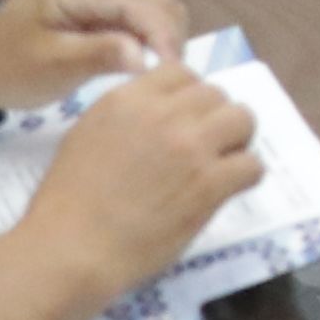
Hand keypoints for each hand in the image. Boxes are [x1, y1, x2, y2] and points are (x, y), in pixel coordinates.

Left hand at [0, 0, 177, 114]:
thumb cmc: (8, 67)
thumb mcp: (51, 67)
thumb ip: (99, 55)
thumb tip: (146, 57)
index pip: (140, 4)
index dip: (164, 37)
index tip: (174, 74)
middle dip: (168, 36)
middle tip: (167, 79)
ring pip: (151, 4)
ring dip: (161, 36)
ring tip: (155, 72)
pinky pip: (136, 10)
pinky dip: (147, 34)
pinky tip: (139, 60)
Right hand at [16, 66, 260, 307]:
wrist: (72, 248)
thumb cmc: (67, 202)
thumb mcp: (86, 137)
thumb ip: (125, 117)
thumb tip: (157, 116)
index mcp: (128, 100)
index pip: (180, 72)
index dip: (190, 96)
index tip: (187, 118)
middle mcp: (163, 115)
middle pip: (216, 94)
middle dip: (216, 117)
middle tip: (209, 144)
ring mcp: (190, 147)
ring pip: (242, 119)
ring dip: (238, 139)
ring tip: (226, 162)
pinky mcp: (209, 183)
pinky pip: (252, 165)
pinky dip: (247, 175)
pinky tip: (231, 188)